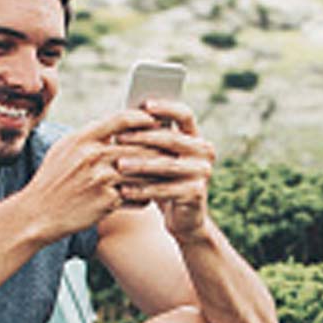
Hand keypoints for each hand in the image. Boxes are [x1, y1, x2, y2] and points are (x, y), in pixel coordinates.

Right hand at [24, 107, 165, 239]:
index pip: (121, 119)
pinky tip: (150, 197)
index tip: (156, 120)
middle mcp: (93, 155)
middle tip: (174, 146)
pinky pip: (136, 195)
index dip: (143, 118)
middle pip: (139, 144)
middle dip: (160, 146)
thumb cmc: (51, 181)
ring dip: (158, 172)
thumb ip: (88, 136)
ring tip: (169, 172)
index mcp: (82, 138)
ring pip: (142, 170)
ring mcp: (101, 179)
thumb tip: (113, 125)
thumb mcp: (63, 150)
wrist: (37, 214)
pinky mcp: (107, 201)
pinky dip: (145, 196)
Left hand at [114, 99, 215, 240]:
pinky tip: (124, 190)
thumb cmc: (164, 182)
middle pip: (172, 139)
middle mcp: (204, 151)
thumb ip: (149, 139)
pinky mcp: (196, 193)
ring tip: (118, 165)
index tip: (144, 104)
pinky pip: (165, 190)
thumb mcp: (158, 158)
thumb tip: (122, 117)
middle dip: (143, 137)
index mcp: (196, 137)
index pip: (184, 114)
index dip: (166, 108)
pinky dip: (143, 190)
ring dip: (140, 165)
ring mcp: (203, 172)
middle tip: (119, 137)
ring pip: (167, 165)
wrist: (184, 218)